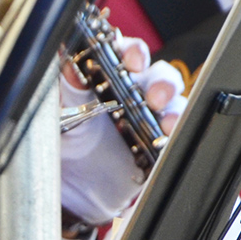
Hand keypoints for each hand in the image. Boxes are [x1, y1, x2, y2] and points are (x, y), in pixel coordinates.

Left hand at [59, 33, 182, 225]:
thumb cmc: (71, 142)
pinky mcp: (160, 144)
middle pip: (159, 75)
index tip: (133, 61)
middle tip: (154, 97)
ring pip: (174, 103)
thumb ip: (68, 86)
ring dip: (174, 110)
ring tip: (167, 123)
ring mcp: (151, 118)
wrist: (74, 187)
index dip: (134, 52)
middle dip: (161, 83)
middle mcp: (136, 94)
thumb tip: (67, 58)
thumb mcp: (64, 113)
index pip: (128, 54)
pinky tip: (169, 140)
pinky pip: (176, 136)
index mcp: (112, 78)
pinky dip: (176, 136)